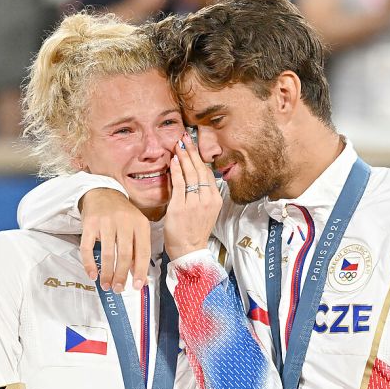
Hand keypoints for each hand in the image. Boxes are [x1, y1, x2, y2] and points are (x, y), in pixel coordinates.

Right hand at [78, 188, 150, 292]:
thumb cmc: (123, 216)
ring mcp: (106, 222)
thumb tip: (139, 277)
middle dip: (122, 275)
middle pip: (124, 254)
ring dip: (107, 273)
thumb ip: (138, 250)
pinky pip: (87, 247)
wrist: (103, 192)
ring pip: (107, 253)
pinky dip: (89, 263)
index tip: (138, 286)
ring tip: (107, 285)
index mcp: (140, 224)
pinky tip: (93, 274)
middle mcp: (124, 221)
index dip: (141, 271)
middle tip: (119, 289)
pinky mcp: (89, 223)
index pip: (143, 251)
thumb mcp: (136, 228)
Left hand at [164, 132, 220, 259]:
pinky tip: (174, 160)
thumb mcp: (204, 211)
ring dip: (184, 156)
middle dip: (192, 151)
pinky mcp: (181, 207)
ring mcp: (195, 203)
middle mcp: (207, 199)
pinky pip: (179, 184)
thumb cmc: (194, 231)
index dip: (200, 158)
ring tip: (179, 144)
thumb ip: (201, 194)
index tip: (194, 145)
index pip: (208, 173)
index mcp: (215, 199)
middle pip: (200, 169)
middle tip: (186, 137)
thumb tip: (192, 175)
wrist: (189, 251)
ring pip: (190, 174)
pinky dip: (177, 170)